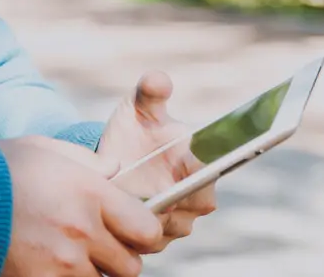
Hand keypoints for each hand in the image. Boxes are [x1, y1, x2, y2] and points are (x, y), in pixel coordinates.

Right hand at [0, 135, 163, 276]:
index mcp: (92, 194)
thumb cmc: (1, 169)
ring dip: (93, 273)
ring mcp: (61, 264)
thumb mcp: (48, 150)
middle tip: (101, 247)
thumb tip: (116, 170)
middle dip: (120, 259)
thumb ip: (89, 162)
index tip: (133, 231)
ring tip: (70, 256)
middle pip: (130, 266)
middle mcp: (83, 232)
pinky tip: (51, 265)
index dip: (144, 233)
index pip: (148, 229)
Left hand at [96, 71, 217, 244]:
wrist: (115, 161)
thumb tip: (157, 79)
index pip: (208, 176)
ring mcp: (180, 220)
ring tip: (122, 202)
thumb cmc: (134, 129)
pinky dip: (132, 234)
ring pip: (168, 229)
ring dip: (145, 219)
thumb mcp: (138, 107)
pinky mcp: (159, 239)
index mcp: (201, 162)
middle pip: (189, 209)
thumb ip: (150, 92)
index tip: (166, 179)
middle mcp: (198, 194)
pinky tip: (116, 218)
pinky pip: (150, 243)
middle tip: (136, 192)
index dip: (190, 179)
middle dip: (164, 202)